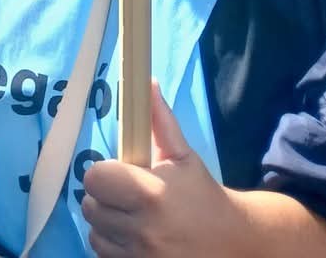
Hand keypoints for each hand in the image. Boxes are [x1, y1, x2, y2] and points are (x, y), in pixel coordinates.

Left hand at [81, 88, 242, 256]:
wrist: (235, 245)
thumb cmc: (204, 196)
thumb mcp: (185, 158)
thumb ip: (161, 122)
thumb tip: (147, 83)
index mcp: (151, 194)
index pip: (95, 177)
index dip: (104, 174)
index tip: (119, 174)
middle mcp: (142, 230)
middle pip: (90, 206)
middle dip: (104, 198)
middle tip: (126, 197)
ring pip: (95, 235)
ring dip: (107, 226)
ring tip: (131, 220)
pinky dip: (114, 249)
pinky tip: (135, 241)